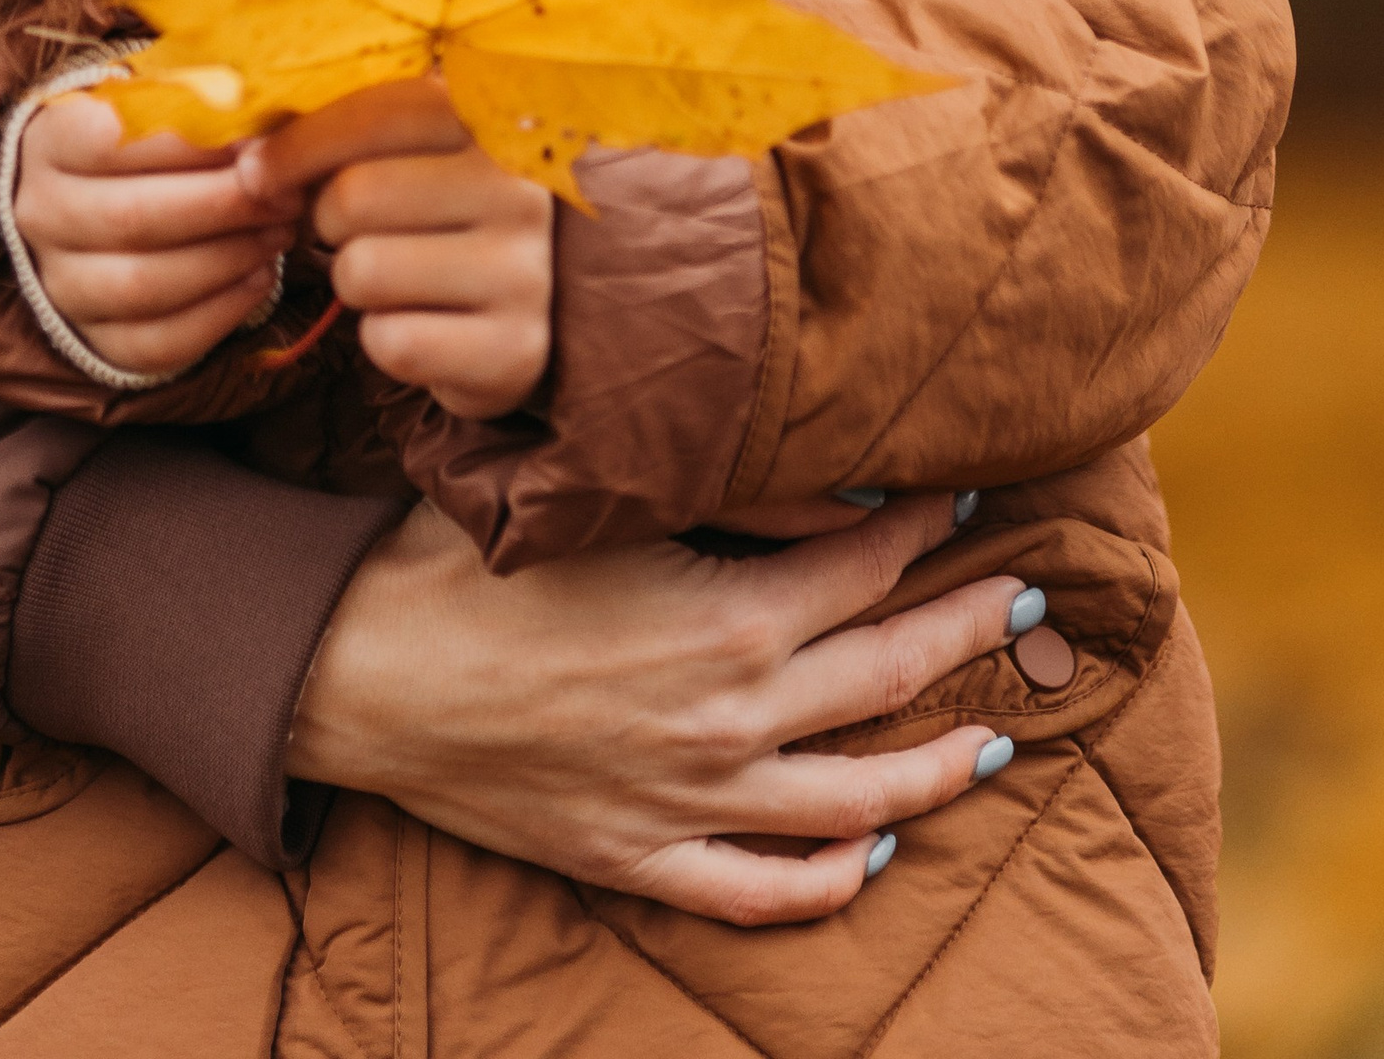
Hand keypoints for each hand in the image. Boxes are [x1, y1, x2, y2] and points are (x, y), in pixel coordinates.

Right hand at [9, 91, 290, 377]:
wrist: (91, 201)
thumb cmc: (140, 140)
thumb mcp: (153, 101)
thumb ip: (196, 101)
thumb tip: (258, 116)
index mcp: (49, 143)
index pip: (109, 141)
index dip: (191, 143)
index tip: (256, 139)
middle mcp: (42, 216)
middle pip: (132, 217)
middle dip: (224, 206)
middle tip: (285, 193)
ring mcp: (61, 285)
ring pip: (143, 286)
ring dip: (228, 258)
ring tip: (280, 231)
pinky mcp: (95, 339)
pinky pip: (158, 341)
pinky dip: (219, 313)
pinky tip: (260, 276)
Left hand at [238, 80, 551, 418]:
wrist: (507, 314)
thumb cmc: (430, 216)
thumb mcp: (400, 155)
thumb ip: (336, 135)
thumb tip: (246, 155)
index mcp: (492, 123)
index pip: (379, 112)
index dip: (300, 142)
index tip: (257, 172)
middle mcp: (521, 193)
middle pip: (355, 196)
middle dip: (326, 221)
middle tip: (349, 231)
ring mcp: (526, 273)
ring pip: (363, 271)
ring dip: (352, 281)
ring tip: (391, 275)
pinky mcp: (514, 350)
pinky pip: (392, 342)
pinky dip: (383, 339)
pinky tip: (418, 323)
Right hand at [290, 494, 1033, 924]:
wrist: (360, 667)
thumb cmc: (467, 560)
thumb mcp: (599, 500)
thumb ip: (727, 497)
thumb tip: (836, 491)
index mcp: (725, 618)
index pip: (864, 567)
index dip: (924, 530)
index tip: (963, 499)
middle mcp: (729, 718)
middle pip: (886, 675)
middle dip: (966, 631)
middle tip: (1023, 601)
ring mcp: (690, 800)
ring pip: (854, 801)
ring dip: (932, 769)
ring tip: (988, 742)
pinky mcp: (638, 856)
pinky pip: (761, 891)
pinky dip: (829, 880)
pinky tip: (869, 853)